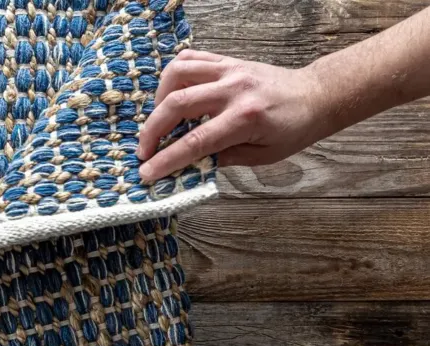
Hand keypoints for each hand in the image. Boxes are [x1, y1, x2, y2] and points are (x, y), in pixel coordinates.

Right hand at [136, 50, 326, 181]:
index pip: (195, 142)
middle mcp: (233, 90)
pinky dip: (172, 76)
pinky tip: (170, 95)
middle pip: (177, 104)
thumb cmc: (292, 130)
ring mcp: (229, 70)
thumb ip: (223, 158)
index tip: (147, 173)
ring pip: (177, 74)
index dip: (166, 159)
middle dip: (152, 131)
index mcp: (244, 118)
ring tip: (158, 120)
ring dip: (158, 100)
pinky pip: (190, 59)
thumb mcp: (261, 156)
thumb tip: (188, 164)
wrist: (315, 96)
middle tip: (144, 151)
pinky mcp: (227, 61)